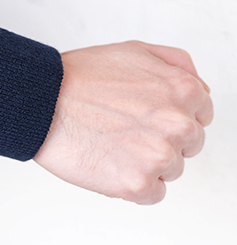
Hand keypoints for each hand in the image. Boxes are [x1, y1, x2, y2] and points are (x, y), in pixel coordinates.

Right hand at [34, 41, 213, 204]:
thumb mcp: (134, 50)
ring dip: (146, 162)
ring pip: (170, 170)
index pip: (201, 115)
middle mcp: (178, 124)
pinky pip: (152, 194)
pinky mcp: (137, 184)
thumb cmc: (80, 77)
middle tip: (125, 129)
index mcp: (183, 92)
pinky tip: (111, 162)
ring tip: (113, 144)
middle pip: (188, 145)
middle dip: (161, 139)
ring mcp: (158, 156)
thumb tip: (201, 89)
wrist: (43, 100)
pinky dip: (133, 184)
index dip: (172, 116)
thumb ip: (178, 64)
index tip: (148, 118)